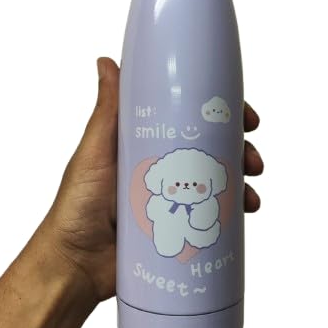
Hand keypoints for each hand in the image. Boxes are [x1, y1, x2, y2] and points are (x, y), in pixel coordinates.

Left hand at [43, 57, 263, 302]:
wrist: (73, 265)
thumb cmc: (77, 204)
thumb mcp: (95, 152)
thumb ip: (107, 112)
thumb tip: (106, 62)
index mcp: (147, 145)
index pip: (190, 120)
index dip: (219, 113)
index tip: (241, 112)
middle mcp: (165, 169)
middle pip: (212, 150)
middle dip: (240, 150)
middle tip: (253, 157)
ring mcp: (174, 200)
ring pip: (217, 183)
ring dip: (241, 182)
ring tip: (250, 194)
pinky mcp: (178, 228)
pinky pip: (213, 218)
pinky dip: (233, 214)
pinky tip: (245, 213)